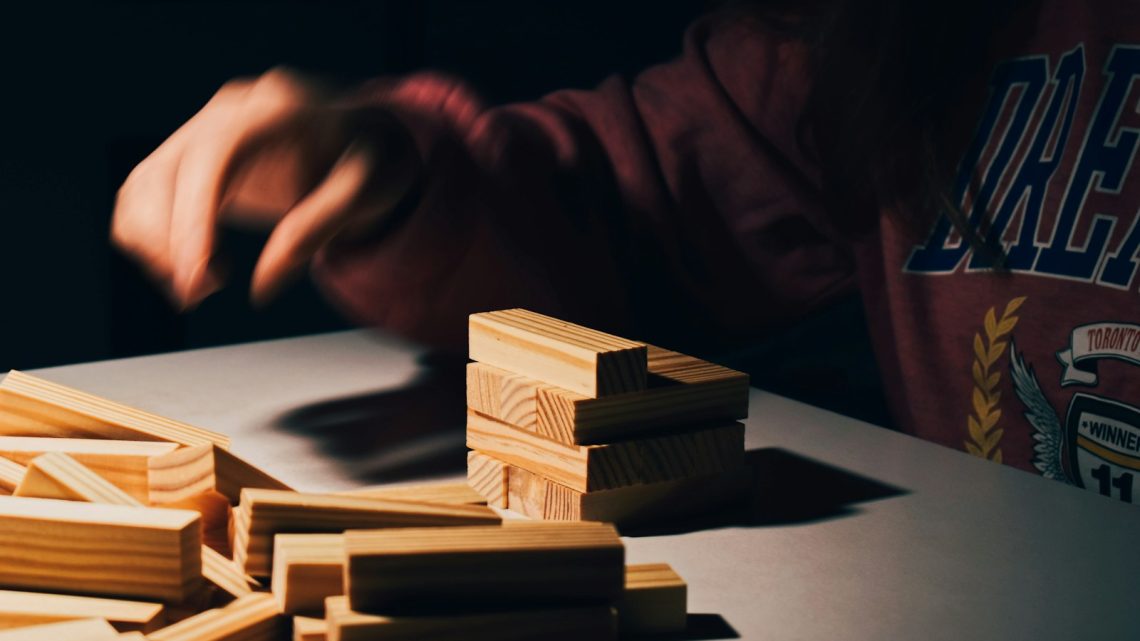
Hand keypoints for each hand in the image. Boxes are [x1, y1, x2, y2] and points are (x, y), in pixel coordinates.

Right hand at [112, 68, 419, 308]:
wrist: (363, 141)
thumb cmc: (371, 162)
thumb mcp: (370, 191)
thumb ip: (316, 229)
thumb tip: (260, 286)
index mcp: (277, 106)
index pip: (216, 152)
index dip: (195, 215)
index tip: (196, 274)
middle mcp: (230, 110)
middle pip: (168, 169)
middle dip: (169, 242)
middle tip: (198, 295)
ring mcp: (203, 129)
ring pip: (144, 184)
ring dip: (152, 244)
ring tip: (200, 286)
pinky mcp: (189, 156)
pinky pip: (143, 194)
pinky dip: (148, 237)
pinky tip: (189, 267)